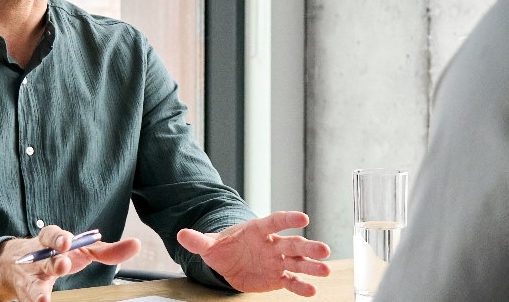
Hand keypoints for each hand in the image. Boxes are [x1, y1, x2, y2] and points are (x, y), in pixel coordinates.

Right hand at [0, 225, 140, 301]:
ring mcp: (31, 276)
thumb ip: (107, 250)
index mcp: (52, 240)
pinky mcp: (27, 292)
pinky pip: (29, 298)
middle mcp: (39, 257)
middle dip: (54, 261)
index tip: (67, 242)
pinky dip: (35, 301)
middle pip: (45, 258)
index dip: (59, 238)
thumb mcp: (81, 249)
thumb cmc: (58, 253)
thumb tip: (136, 244)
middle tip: (63, 264)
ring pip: (33, 282)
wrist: (18, 263)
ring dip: (38, 290)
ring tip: (44, 299)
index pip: (52, 235)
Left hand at [177, 211, 331, 296]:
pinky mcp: (277, 277)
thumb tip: (181, 234)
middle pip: (293, 244)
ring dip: (312, 266)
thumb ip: (198, 240)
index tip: (304, 219)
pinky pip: (291, 281)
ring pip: (298, 263)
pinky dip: (301, 286)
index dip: (289, 220)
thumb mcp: (209, 245)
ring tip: (326, 271)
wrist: (229, 262)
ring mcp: (277, 261)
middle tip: (324, 250)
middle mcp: (272, 244)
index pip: (275, 222)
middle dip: (308, 247)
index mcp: (258, 230)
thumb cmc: (222, 248)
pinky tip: (312, 290)